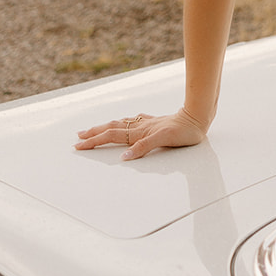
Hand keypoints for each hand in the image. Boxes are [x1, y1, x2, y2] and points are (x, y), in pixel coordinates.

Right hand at [74, 108, 207, 160]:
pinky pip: (133, 122)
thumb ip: (143, 147)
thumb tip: (124, 157)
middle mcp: (140, 126)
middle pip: (112, 128)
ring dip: (105, 127)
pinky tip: (125, 122)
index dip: (94, 141)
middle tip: (78, 137)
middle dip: (94, 133)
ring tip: (93, 129)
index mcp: (140, 131)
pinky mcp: (154, 122)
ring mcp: (147, 123)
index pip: (111, 136)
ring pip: (120, 124)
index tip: (79, 145)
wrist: (197, 118)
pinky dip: (123, 123)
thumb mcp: (164, 140)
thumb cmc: (183, 131)